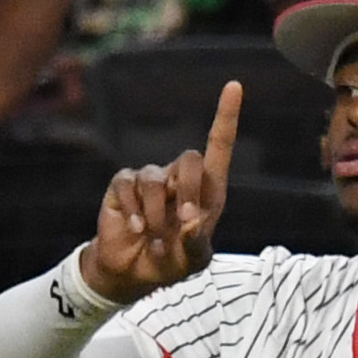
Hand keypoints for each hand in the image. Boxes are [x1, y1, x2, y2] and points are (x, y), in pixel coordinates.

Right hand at [82, 81, 235, 304]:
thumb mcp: (193, 259)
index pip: (219, 146)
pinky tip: (135, 229)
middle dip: (188, 190)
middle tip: (184, 221)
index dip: (226, 116)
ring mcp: (150, 180)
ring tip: (155, 237)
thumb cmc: (172, 261)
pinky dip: (134, 211)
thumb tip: (191, 220)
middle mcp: (180, 178)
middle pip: (189, 158)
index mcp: (208, 190)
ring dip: (156, 213)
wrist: (134, 271)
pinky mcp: (123, 186)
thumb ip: (196, 242)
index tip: (234, 86)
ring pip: (155, 179)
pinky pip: (128, 185)